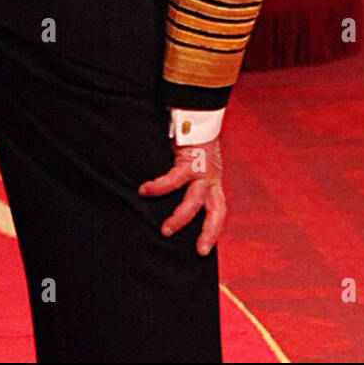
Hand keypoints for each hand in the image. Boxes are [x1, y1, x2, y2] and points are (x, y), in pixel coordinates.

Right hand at [138, 137, 225, 255]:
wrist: (197, 114)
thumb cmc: (190, 142)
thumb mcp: (195, 166)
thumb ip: (188, 182)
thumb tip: (169, 200)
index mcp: (213, 182)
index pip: (219, 210)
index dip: (214, 230)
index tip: (204, 249)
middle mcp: (212, 178)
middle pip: (217, 210)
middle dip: (208, 231)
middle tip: (199, 250)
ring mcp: (203, 170)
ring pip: (195, 200)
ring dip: (180, 217)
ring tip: (165, 230)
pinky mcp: (190, 160)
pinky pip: (174, 179)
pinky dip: (159, 187)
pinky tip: (144, 191)